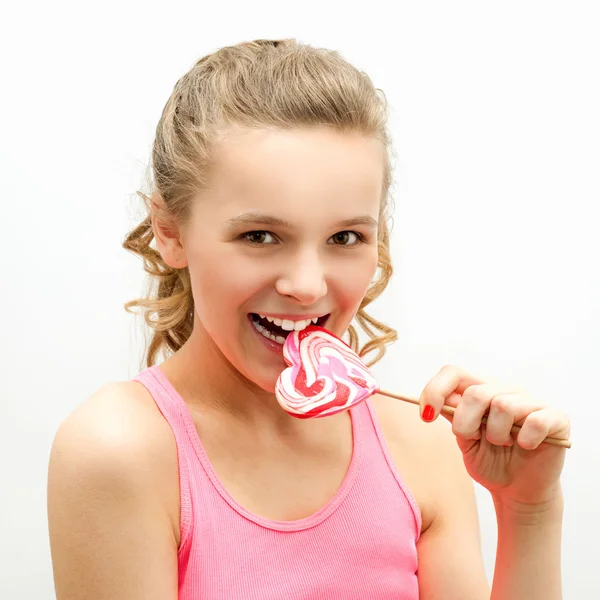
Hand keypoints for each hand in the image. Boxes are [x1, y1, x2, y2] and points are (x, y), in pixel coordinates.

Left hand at [419, 365, 569, 509]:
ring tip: (502, 444)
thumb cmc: (491, 461)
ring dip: (496, 434)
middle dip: (465, 423)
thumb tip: (440, 399)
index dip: (435, 391)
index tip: (426, 416)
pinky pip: (534, 421)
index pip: (453, 372)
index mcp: (481, 390)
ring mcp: (532, 402)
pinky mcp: (556, 419)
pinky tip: (525, 447)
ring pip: (503, 406)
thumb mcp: (464, 438)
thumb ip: (454, 416)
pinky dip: (525, 440)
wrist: (519, 491)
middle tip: (473, 439)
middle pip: (475, 392)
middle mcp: (506, 390)